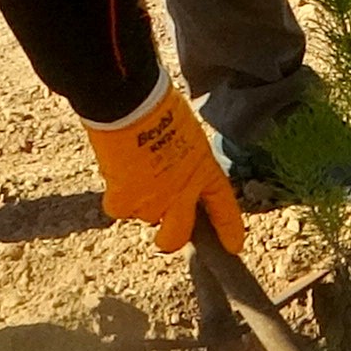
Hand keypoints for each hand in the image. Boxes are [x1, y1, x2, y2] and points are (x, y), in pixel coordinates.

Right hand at [83, 87, 243, 254]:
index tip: (234, 246)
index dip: (230, 228)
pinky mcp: (126, 201)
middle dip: (170, 240)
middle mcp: (182, 194)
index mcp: (204, 172)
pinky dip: (116, 196)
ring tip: (134, 170)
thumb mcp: (188, 135)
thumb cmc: (161, 109)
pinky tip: (117, 173)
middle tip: (162, 233)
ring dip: (139, 202)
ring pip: (144, 217)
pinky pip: (120, 210)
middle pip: (177, 236)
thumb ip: (185, 163)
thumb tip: (170, 177)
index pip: (223, 206)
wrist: (132, 104)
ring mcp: (154, 201)